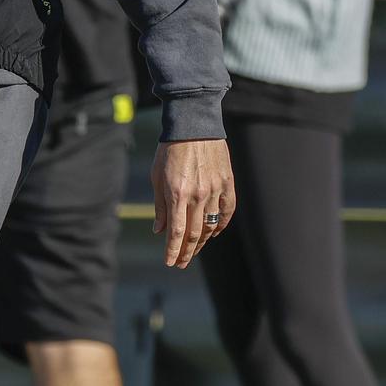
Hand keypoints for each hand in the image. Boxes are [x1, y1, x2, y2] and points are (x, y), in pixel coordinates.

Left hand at [151, 137, 234, 268]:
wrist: (194, 123)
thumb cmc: (170, 148)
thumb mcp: (157, 175)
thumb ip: (160, 205)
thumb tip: (159, 230)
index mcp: (177, 193)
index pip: (176, 232)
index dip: (173, 250)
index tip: (170, 262)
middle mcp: (197, 194)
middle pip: (194, 233)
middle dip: (186, 251)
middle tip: (181, 262)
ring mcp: (215, 189)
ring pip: (210, 225)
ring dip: (202, 242)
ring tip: (194, 250)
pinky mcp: (227, 182)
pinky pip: (227, 211)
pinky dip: (221, 225)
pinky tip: (214, 233)